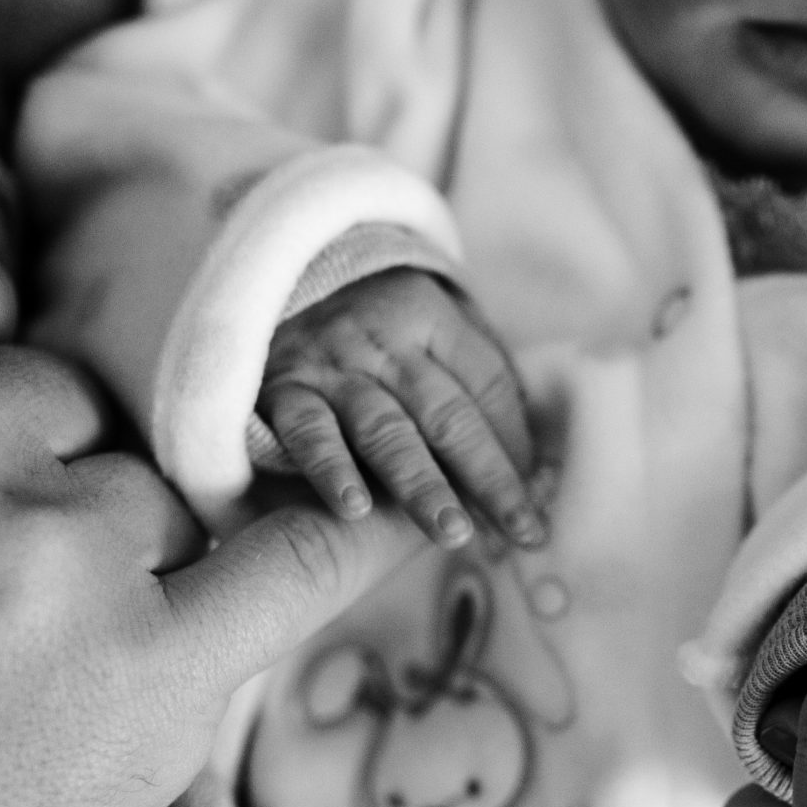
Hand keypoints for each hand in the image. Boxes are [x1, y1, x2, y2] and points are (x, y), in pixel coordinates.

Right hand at [258, 267, 543, 549]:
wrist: (271, 273)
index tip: (535, 498)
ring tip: (453, 533)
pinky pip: (310, 434)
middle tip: (520, 529)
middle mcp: (385, 340)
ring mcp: (332, 366)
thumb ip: (473, 369)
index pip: (487, 383)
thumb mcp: (425, 316)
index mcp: (430, 315)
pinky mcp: (284, 390)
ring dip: (422, 485)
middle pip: (447, 415)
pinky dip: (332, 470)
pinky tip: (356, 510)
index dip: (516, 442)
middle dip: (489, 478)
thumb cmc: (370, 319)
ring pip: (386, 431)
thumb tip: (530, 450)